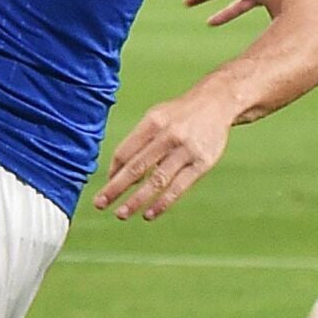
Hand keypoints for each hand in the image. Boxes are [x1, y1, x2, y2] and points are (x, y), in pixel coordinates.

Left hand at [93, 89, 238, 220]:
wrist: (217, 103)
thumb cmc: (179, 114)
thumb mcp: (156, 117)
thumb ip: (137, 142)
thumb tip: (116, 173)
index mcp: (152, 122)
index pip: (125, 151)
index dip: (113, 171)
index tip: (106, 186)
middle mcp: (168, 136)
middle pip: (136, 167)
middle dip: (115, 188)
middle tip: (100, 204)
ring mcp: (186, 151)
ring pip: (156, 181)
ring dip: (136, 200)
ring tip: (121, 214)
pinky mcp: (202, 164)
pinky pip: (178, 188)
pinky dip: (162, 203)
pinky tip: (149, 214)